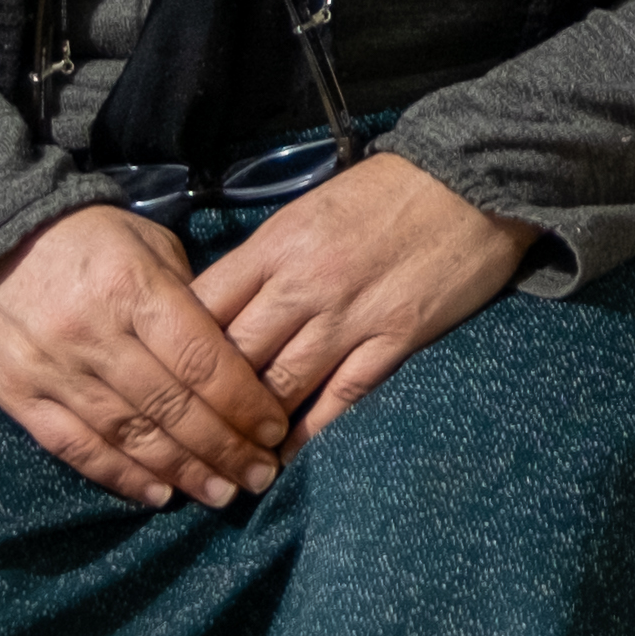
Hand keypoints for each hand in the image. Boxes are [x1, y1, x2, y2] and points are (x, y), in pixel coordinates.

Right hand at [0, 203, 298, 508]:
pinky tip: (158, 493)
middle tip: (260, 476)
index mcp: (134, 289)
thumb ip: (189, 300)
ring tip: (220, 493)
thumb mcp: (149, 246)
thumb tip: (232, 359)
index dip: (244, 403)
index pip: (202, 361)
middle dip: (224, 448)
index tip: (274, 430)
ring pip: (129, 434)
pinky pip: (75, 447)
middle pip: (172, 406)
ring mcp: (53, 368)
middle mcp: (95, 334)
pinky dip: (119, 475)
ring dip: (181, 471)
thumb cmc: (87, 237)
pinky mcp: (18, 395)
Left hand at [194, 150, 537, 441]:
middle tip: (189, 436)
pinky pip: (341, 396)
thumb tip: (225, 306)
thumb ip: (269, 257)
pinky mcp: (395, 338)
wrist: (472, 179)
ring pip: (280, 386)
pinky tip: (289, 455)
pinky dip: (310, 432)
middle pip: (233, 357)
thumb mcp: (312, 208)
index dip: (174, 348)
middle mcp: (304, 284)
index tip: (162, 379)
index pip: (203, 306)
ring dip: (253, 428)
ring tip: (233, 457)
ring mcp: (350, 315)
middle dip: (206, 402)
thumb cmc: (390, 189)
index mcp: (277, 244)